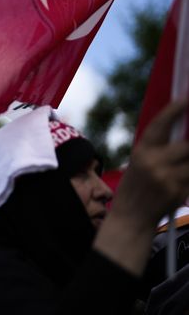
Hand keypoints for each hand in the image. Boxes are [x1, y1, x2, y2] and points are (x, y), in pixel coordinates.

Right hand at [93, 100, 188, 275]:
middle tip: (186, 150)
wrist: (131, 217)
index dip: (174, 109)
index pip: (160, 124)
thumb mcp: (141, 163)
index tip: (186, 97)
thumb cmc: (137, 187)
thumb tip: (185, 135)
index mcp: (141, 151)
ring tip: (181, 168)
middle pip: (187, 145)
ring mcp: (166, 178)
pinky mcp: (178, 191)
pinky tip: (182, 181)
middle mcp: (152, 162)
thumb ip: (161, 149)